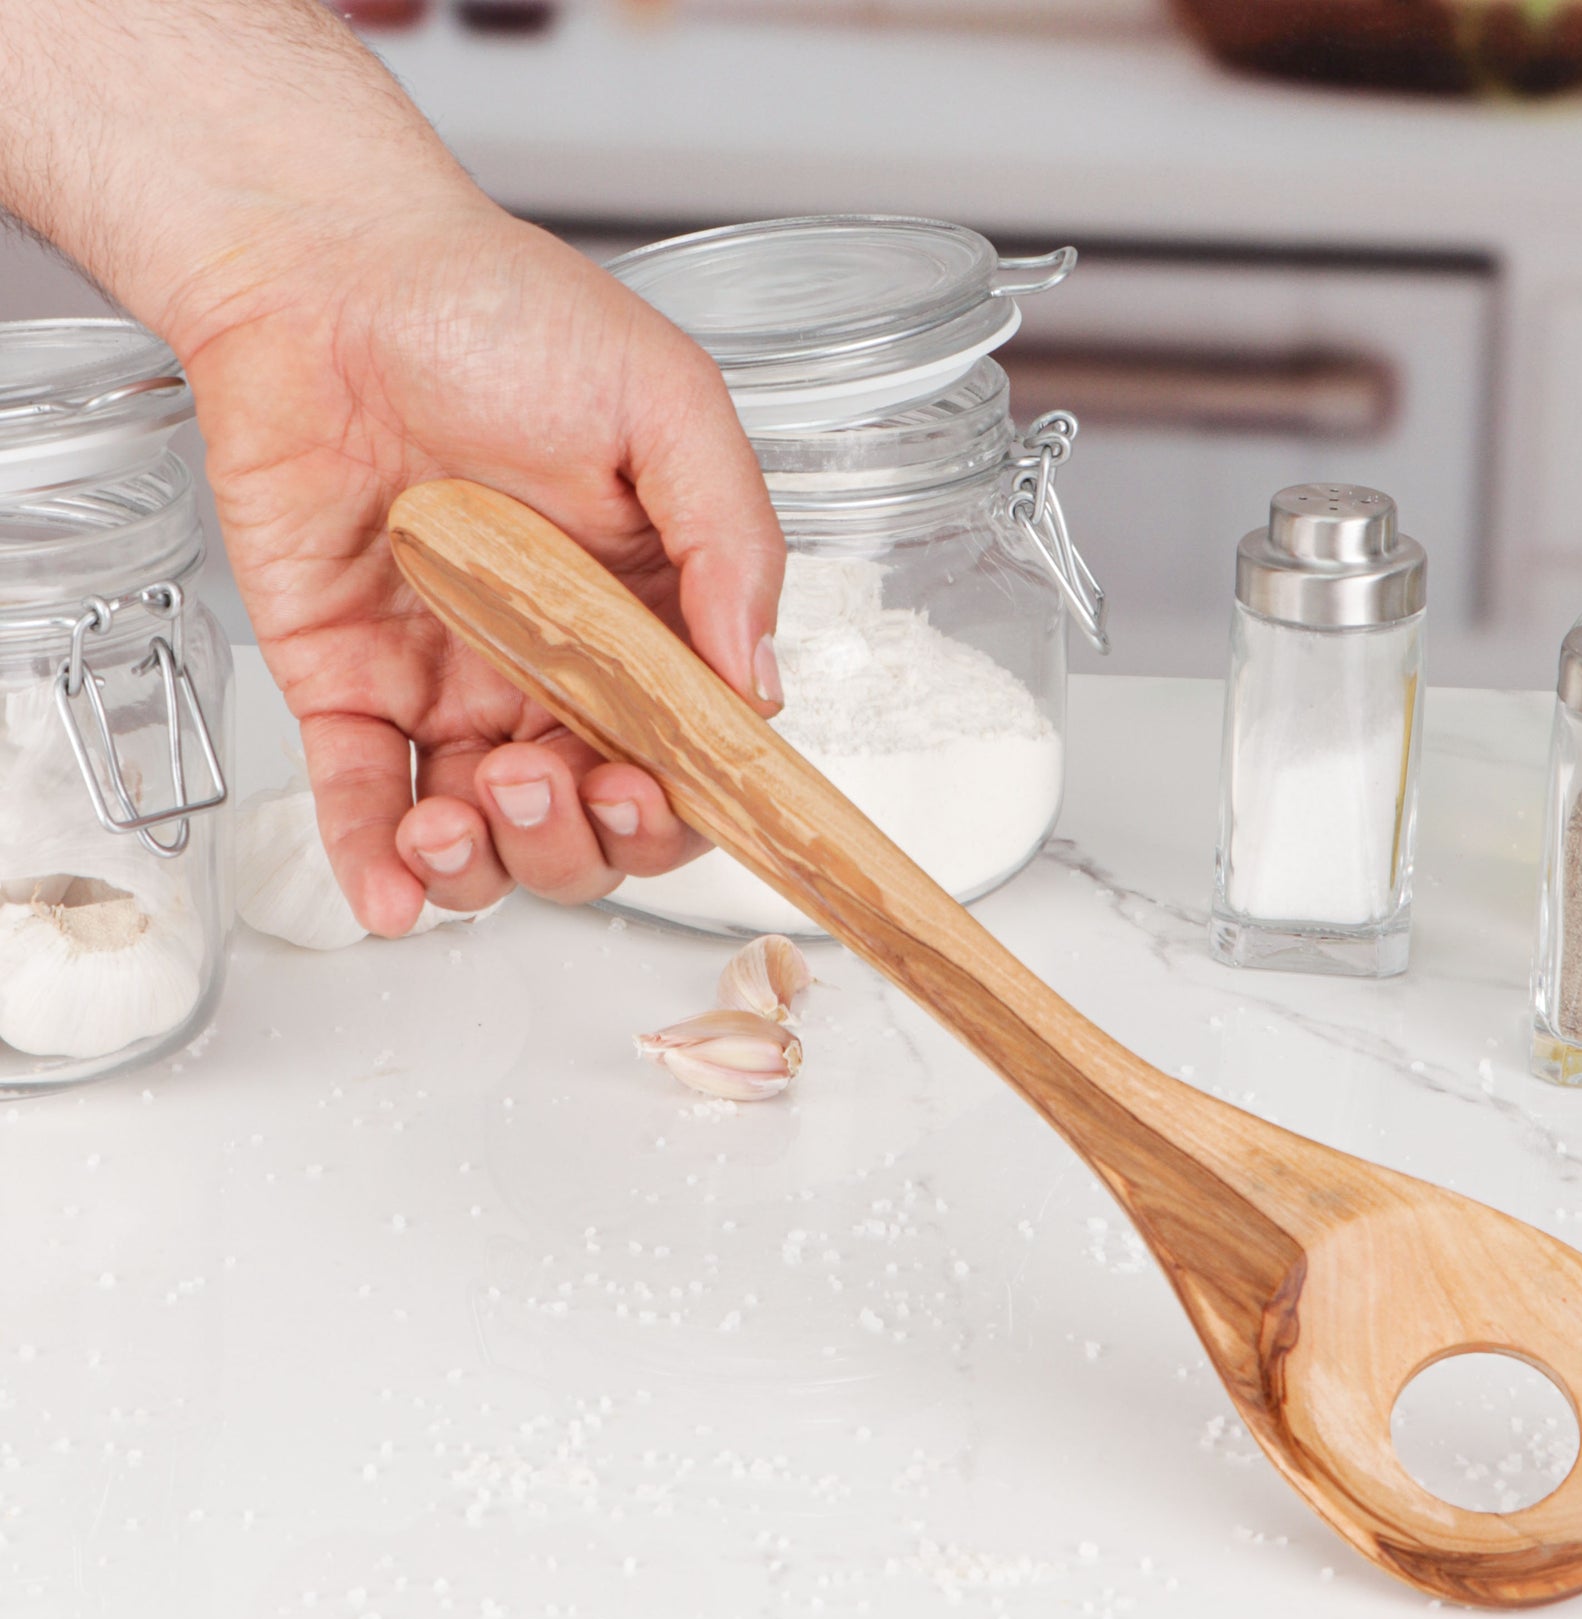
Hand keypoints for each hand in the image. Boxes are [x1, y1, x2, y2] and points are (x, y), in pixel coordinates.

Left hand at [182, 200, 784, 934]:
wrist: (325, 266)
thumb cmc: (500, 310)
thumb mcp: (665, 402)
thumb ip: (729, 543)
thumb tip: (760, 684)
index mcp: (650, 619)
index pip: (690, 756)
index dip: (683, 805)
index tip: (660, 793)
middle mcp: (559, 673)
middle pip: (594, 825)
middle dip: (580, 842)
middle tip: (548, 780)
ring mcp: (454, 689)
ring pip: (491, 837)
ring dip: (491, 866)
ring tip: (463, 817)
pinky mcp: (349, 685)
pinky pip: (364, 801)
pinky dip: (377, 866)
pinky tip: (394, 894)